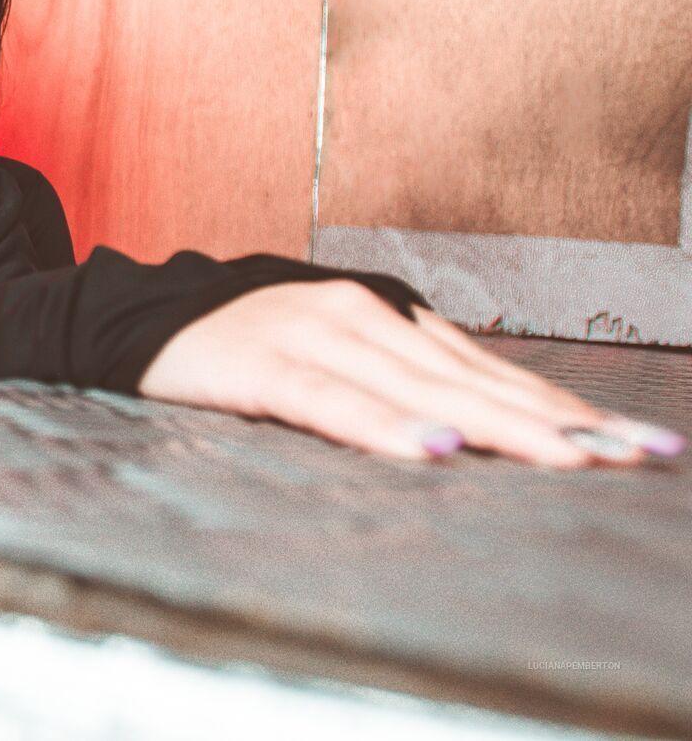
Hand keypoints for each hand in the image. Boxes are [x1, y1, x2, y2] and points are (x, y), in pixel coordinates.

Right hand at [138, 278, 685, 466]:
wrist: (139, 316)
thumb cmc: (244, 342)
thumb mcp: (331, 350)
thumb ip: (398, 376)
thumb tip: (480, 423)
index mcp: (384, 314)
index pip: (489, 368)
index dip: (561, 407)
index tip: (633, 443)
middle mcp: (361, 314)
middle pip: (471, 379)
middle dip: (558, 423)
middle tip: (632, 456)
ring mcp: (312, 334)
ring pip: (419, 387)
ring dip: (496, 427)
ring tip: (564, 458)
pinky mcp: (262, 364)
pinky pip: (334, 402)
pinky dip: (385, 425)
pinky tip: (430, 449)